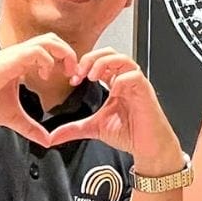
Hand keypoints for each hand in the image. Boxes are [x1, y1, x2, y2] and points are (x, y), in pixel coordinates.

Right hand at [0, 34, 76, 145]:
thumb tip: (47, 141)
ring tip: (66, 72)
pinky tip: (45, 76)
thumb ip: (31, 127)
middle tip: (74, 74)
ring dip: (63, 54)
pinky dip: (48, 61)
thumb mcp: (13, 118)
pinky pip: (36, 51)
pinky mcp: (8, 60)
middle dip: (69, 53)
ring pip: (47, 39)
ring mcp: (13, 55)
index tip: (72, 79)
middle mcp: (17, 55)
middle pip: (52, 38)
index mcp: (19, 63)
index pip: (49, 49)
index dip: (65, 60)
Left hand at [47, 48, 180, 169]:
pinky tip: (113, 92)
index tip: (73, 79)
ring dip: (105, 64)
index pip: (100, 60)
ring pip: (123, 59)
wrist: (148, 147)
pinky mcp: (145, 92)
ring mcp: (136, 84)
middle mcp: (126, 80)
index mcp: (115, 83)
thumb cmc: (130, 133)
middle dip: (92, 59)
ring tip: (92, 77)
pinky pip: (134, 76)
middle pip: (110, 53)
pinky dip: (121, 80)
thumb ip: (74, 129)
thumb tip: (53, 136)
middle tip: (80, 73)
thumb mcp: (94, 128)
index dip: (84, 65)